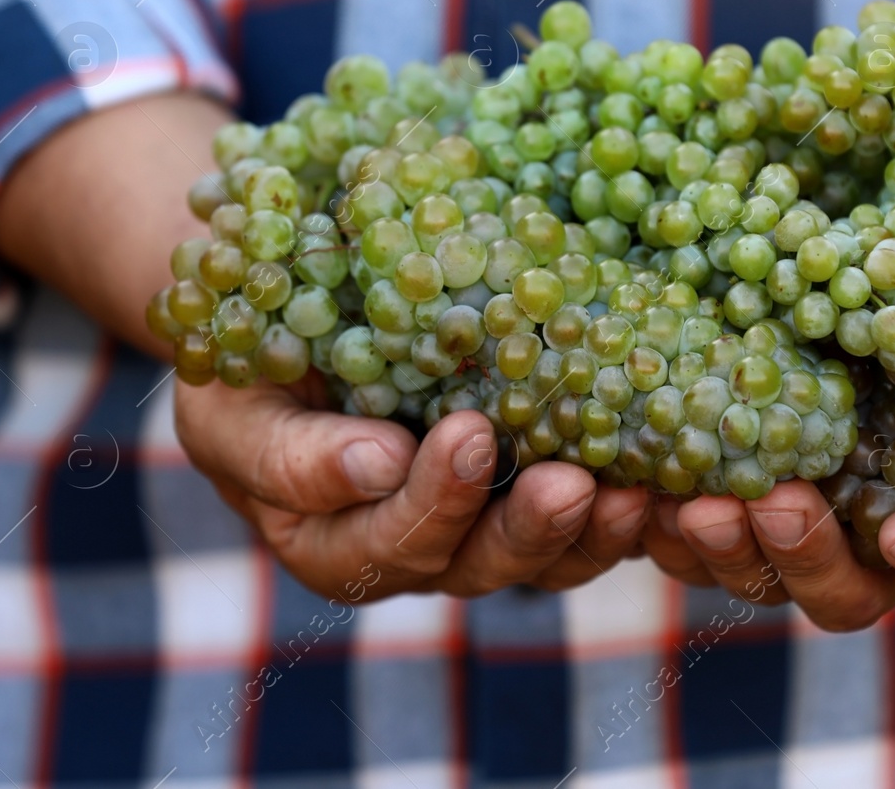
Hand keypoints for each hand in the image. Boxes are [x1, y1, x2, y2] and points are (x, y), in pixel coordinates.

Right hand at [175, 376, 652, 598]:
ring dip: (591, 530)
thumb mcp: (234, 406)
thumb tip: (378, 463)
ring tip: (632, 491)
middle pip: (477, 563)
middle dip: (527, 529)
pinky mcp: (529, 496)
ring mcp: (477, 530)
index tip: (469, 437)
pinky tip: (660, 472)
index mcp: (330, 541)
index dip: (431, 499)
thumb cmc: (249, 372)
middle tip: (570, 484)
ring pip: (544, 557)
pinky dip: (622, 505)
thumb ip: (289, 452)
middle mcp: (410, 552)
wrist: (298, 331)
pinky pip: (584, 521)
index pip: (385, 540)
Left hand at [642, 247, 894, 630]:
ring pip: (753, 573)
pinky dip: (655, 516)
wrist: (865, 228)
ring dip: (719, 552)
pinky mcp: (719, 475)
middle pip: (847, 594)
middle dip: (807, 564)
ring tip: (686, 497)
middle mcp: (873, 520)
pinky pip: (682, 528)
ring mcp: (793, 505)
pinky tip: (625, 476)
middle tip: (773, 505)